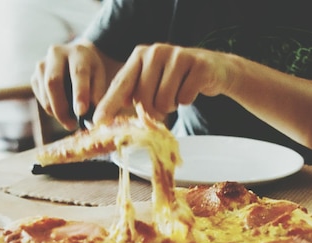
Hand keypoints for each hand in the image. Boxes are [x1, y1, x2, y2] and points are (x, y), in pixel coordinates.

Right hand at [31, 41, 107, 130]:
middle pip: (53, 82)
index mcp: (78, 53)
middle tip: (72, 125)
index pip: (78, 73)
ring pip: (45, 92)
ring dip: (56, 111)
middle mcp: (56, 54)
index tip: (81, 112)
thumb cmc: (92, 72)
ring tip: (69, 121)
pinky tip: (62, 111)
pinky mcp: (35, 76)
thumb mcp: (100, 79)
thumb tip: (92, 122)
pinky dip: (50, 108)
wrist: (77, 58)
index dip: (79, 93)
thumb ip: (97, 97)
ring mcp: (42, 64)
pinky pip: (40, 97)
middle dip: (61, 107)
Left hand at [95, 43, 234, 123]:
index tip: (98, 122)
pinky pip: (185, 99)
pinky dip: (187, 100)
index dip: (109, 104)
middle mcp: (156, 52)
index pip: (121, 84)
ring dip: (172, 105)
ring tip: (177, 93)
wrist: (213, 69)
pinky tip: (190, 89)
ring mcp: (177, 56)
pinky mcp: (197, 66)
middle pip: (144, 98)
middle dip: (153, 110)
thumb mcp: (152, 81)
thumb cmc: (176, 79)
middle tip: (163, 103)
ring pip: (165, 101)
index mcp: (139, 55)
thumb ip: (133, 94)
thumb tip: (109, 116)